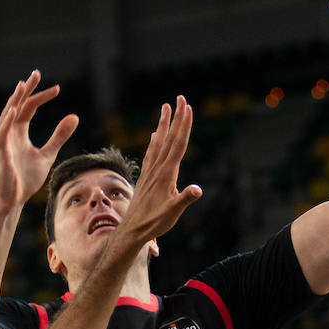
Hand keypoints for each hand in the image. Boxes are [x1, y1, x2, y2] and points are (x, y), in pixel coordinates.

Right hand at [0, 70, 78, 212]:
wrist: (13, 201)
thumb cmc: (26, 180)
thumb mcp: (48, 155)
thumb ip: (59, 136)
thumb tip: (74, 117)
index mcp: (19, 133)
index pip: (29, 108)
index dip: (41, 97)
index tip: (57, 89)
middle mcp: (10, 134)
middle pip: (17, 106)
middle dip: (26, 90)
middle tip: (36, 73)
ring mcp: (3, 142)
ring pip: (7, 116)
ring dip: (15, 100)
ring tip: (23, 85)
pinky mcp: (0, 153)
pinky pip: (2, 134)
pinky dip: (7, 121)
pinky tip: (14, 109)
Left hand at [107, 96, 201, 259]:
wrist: (132, 231)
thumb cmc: (154, 223)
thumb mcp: (172, 213)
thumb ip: (184, 199)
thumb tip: (197, 190)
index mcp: (167, 173)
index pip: (178, 144)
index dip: (184, 125)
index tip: (188, 107)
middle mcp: (158, 169)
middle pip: (170, 138)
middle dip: (176, 117)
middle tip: (180, 97)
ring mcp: (151, 172)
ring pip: (159, 142)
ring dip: (164, 124)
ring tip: (165, 107)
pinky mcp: (146, 178)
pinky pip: (151, 154)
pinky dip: (155, 141)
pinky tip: (155, 135)